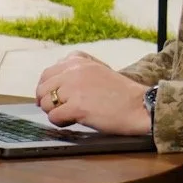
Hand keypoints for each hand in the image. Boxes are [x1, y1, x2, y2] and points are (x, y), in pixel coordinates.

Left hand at [34, 52, 151, 134]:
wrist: (140, 106)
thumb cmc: (122, 93)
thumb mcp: (98, 70)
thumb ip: (77, 70)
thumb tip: (55, 81)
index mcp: (78, 60)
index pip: (47, 73)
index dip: (47, 88)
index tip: (53, 98)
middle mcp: (73, 71)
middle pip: (42, 88)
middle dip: (47, 101)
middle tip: (58, 109)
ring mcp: (74, 88)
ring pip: (45, 103)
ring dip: (54, 112)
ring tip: (68, 116)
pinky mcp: (77, 107)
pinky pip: (53, 117)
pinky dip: (60, 122)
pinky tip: (72, 121)